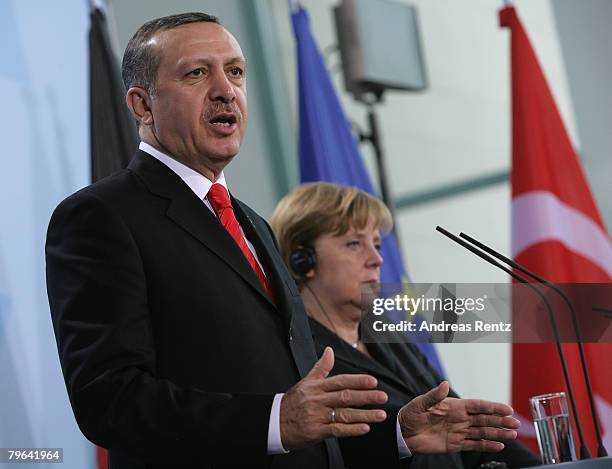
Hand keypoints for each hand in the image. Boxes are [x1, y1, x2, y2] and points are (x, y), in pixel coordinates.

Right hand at [280, 347, 388, 449]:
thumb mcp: (305, 383)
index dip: (357, 381)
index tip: (373, 381)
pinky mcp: (316, 432)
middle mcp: (317, 400)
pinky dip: (352, 430)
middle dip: (366, 397)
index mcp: (316, 387)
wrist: (274, 423)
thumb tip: (329, 350)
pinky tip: (365, 428)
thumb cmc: (292, 403)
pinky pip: (337, 430)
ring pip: (344, 414)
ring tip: (381, 414)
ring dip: (364, 414)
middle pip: (345, 397)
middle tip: (383, 396)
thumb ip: (320, 367)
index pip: (340, 381)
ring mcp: (317, 416)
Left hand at [399, 381, 519, 453]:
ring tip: (512, 435)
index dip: (492, 407)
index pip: (477, 406)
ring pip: (482, 432)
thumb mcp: (420, 403)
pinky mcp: (455, 445)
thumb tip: (444, 383)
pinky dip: (487, 446)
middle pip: (484, 419)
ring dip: (497, 433)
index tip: (507, 408)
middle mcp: (459, 418)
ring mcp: (458, 432)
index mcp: (453, 406)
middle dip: (500, 421)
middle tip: (515, 423)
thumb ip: (434, 395)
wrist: (402, 433)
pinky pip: (474, 445)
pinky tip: (499, 446)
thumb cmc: (410, 414)